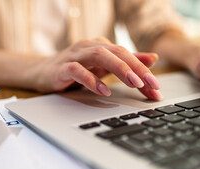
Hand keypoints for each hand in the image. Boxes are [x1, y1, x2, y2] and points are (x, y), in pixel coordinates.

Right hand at [35, 38, 161, 99]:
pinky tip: (103, 91)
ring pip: (100, 56)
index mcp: (102, 46)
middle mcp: (90, 47)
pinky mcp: (62, 67)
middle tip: (151, 84)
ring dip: (119, 69)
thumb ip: (127, 63)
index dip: (144, 71)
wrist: (42, 72)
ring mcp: (76, 55)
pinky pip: (78, 70)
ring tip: (134, 83)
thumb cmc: (74, 69)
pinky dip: (91, 79)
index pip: (128, 56)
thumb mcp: (103, 67)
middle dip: (137, 68)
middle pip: (117, 52)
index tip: (157, 88)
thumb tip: (152, 58)